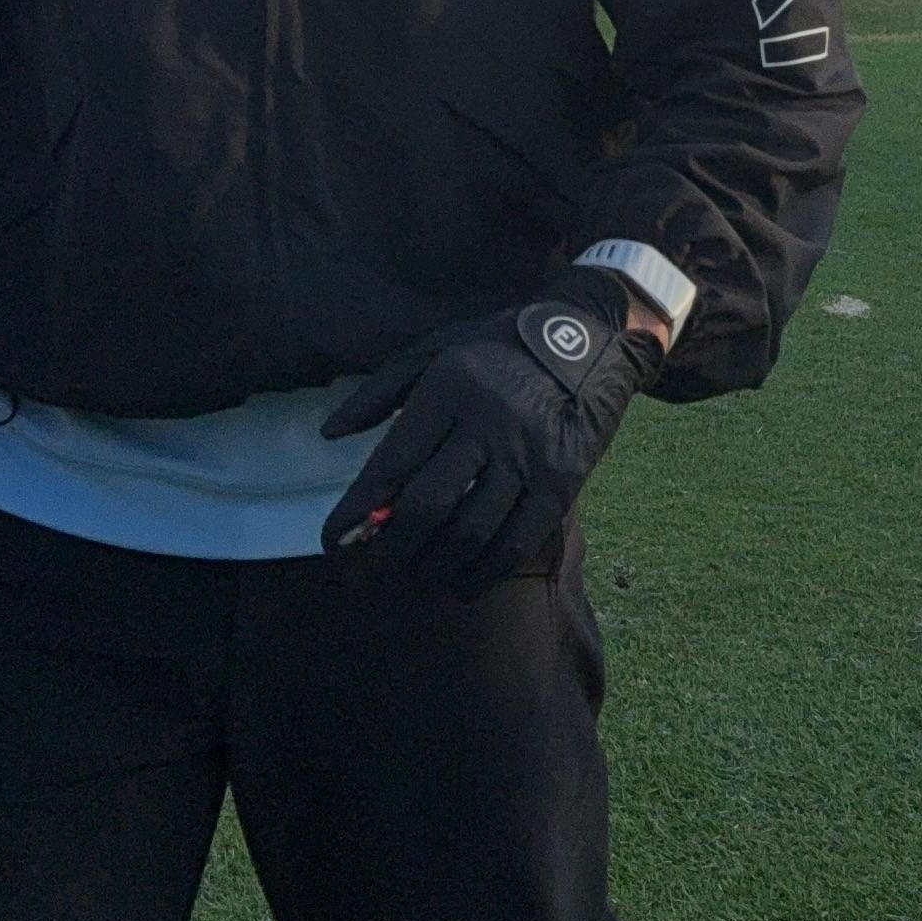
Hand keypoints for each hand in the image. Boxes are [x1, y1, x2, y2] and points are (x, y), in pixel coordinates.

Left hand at [319, 277, 669, 591]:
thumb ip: (379, 391)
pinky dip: (487, 571)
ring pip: (473, 530)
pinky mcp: (563, 481)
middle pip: (430, 505)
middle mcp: (487, 423)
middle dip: (394, 549)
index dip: (357, 510)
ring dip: (437, 566)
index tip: (332, 542)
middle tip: (376, 571)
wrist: (590, 338)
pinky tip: (466, 582)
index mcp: (449, 388)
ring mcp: (529, 456)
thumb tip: (330, 434)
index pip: (393, 462)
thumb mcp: (436, 349)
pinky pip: (519, 540)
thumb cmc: (499, 345)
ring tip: (420, 576)